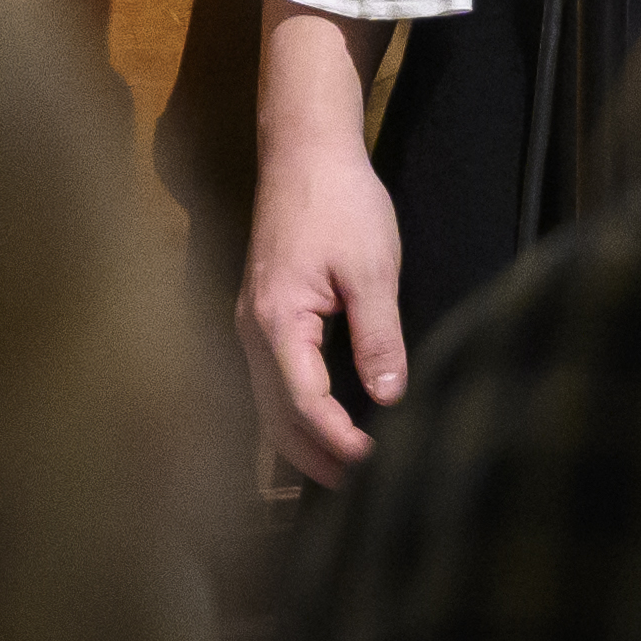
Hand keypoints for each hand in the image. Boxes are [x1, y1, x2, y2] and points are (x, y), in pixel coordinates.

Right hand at [241, 3, 410, 480]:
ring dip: (303, 441)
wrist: (305, 149)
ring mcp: (252, 324)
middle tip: (361, 491)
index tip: (376, 467)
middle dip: (315, 458)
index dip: (338, 443)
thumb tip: (389, 397)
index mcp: (276, 322)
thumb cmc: (340, 201)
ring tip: (346, 471)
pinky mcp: (264, 315)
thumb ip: (378, 334)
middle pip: (275, 418)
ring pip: (269, 404)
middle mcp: (252, 331)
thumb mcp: (372, 266)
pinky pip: (273, 381)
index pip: (303, 405)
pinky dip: (296, 413)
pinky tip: (327, 423)